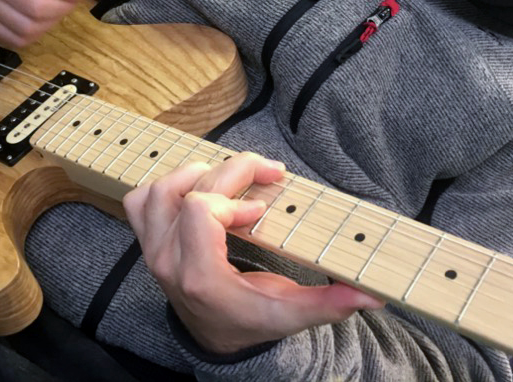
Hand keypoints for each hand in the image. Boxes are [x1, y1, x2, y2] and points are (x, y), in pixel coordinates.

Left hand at [123, 153, 384, 354]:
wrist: (215, 339)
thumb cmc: (251, 322)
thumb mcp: (290, 315)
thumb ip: (329, 304)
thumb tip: (372, 295)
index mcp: (200, 276)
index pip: (200, 210)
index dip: (234, 198)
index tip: (260, 211)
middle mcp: (168, 260)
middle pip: (190, 190)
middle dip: (234, 172)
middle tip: (268, 174)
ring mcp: (153, 250)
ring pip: (159, 190)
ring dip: (197, 174)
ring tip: (231, 178)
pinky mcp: (148, 240)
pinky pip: (141, 200)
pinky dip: (168, 186)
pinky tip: (201, 188)